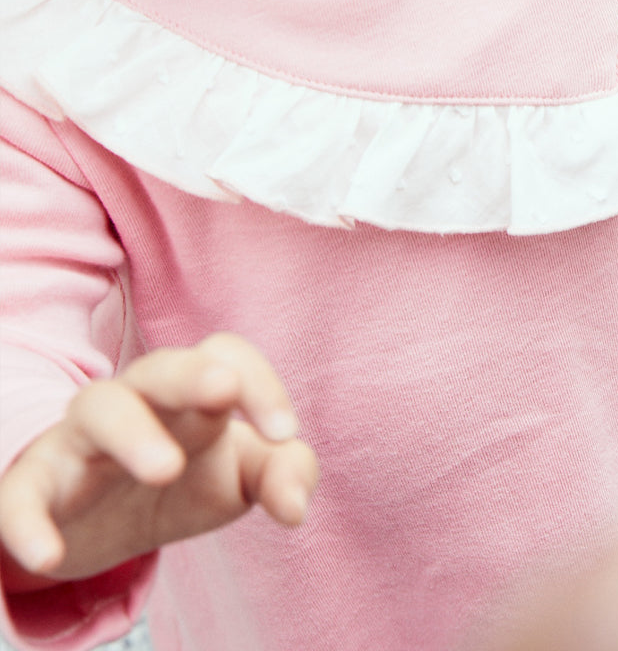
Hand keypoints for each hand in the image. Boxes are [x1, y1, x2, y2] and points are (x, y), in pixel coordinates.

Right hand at [0, 333, 318, 587]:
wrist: (100, 522)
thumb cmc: (186, 479)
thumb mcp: (240, 478)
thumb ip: (281, 474)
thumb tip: (295, 507)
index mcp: (193, 393)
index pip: (225, 357)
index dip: (260, 383)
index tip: (285, 432)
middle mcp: (138, 401)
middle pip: (161, 367)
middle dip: (191, 374)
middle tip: (222, 391)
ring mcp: (83, 440)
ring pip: (98, 408)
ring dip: (130, 433)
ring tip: (164, 470)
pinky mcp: (35, 486)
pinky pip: (21, 494)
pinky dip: (27, 521)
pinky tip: (49, 554)